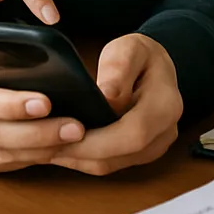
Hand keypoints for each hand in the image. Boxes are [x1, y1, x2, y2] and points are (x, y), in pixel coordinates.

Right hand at [0, 46, 84, 174]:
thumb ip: (8, 55)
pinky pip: (0, 166)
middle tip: (74, 128)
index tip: (46, 103)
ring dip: (39, 150)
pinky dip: (30, 159)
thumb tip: (52, 69)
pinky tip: (55, 150)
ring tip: (72, 140)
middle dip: (37, 133)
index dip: (11, 105)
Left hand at [49, 34, 181, 175]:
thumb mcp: (129, 48)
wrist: (156, 66)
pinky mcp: (143, 153)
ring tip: (49, 147)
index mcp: (166, 103)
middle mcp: (165, 130)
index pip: (134, 133)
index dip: (99, 141)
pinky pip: (114, 163)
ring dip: (81, 160)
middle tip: (48, 146)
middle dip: (83, 153)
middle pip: (121, 155)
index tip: (65, 135)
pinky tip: (66, 149)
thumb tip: (107, 96)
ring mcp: (156, 145)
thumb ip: (119, 68)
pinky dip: (88, 159)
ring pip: (115, 164)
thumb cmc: (141, 55)